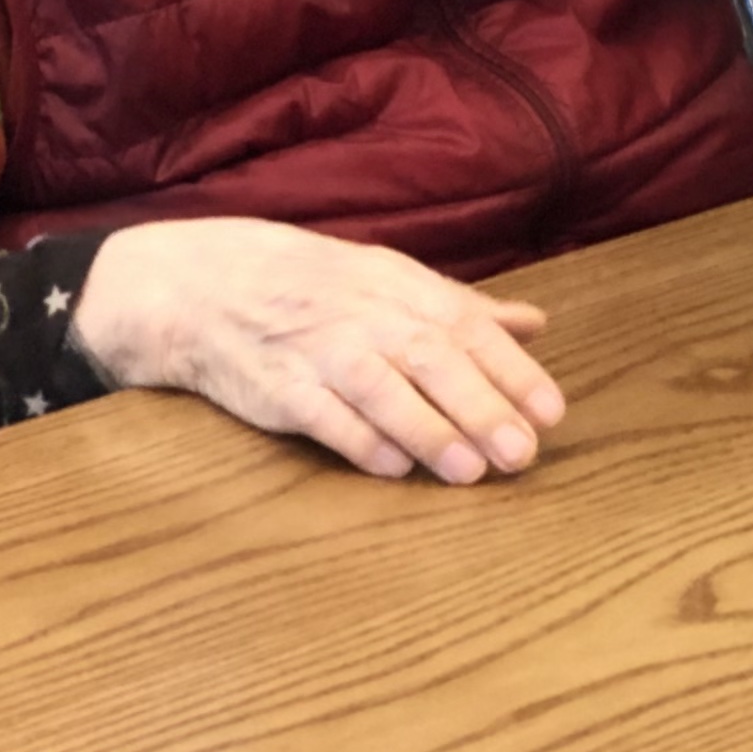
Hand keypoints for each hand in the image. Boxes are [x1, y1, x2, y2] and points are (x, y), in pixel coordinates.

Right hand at [72, 217, 561, 486]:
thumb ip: (461, 307)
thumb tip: (536, 324)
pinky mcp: (274, 387)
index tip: (551, 412)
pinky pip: (321, 415)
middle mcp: (360, 312)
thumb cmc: (311, 286)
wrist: (201, 285)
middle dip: (481, 405)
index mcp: (394, 284)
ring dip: (428, 429)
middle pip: (430, 356)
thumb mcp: (386, 280)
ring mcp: (314, 348)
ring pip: (380, 387)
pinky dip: (358, 440)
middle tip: (523, 453)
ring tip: (470, 471)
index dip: (511, 369)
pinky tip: (394, 468)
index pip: (464, 325)